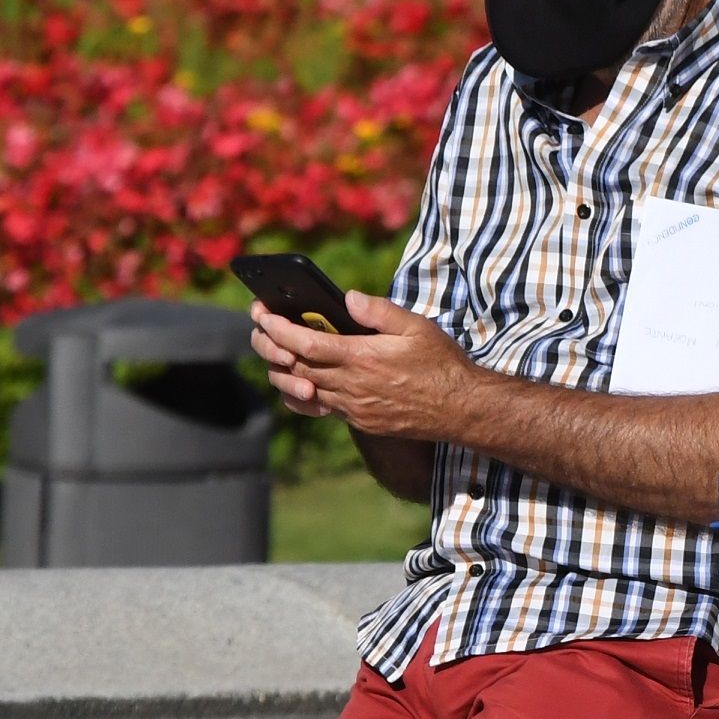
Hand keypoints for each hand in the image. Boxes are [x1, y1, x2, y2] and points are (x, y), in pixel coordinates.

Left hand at [252, 293, 483, 439]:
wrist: (459, 408)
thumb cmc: (440, 364)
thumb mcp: (416, 326)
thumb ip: (378, 311)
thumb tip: (347, 298)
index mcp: (361, 358)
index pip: (304, 344)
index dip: (278, 330)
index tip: (264, 315)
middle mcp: (351, 386)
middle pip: (295, 367)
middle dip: (270, 347)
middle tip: (259, 329)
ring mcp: (353, 408)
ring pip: (303, 390)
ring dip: (282, 372)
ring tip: (274, 353)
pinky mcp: (359, 421)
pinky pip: (321, 409)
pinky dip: (303, 395)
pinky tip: (301, 383)